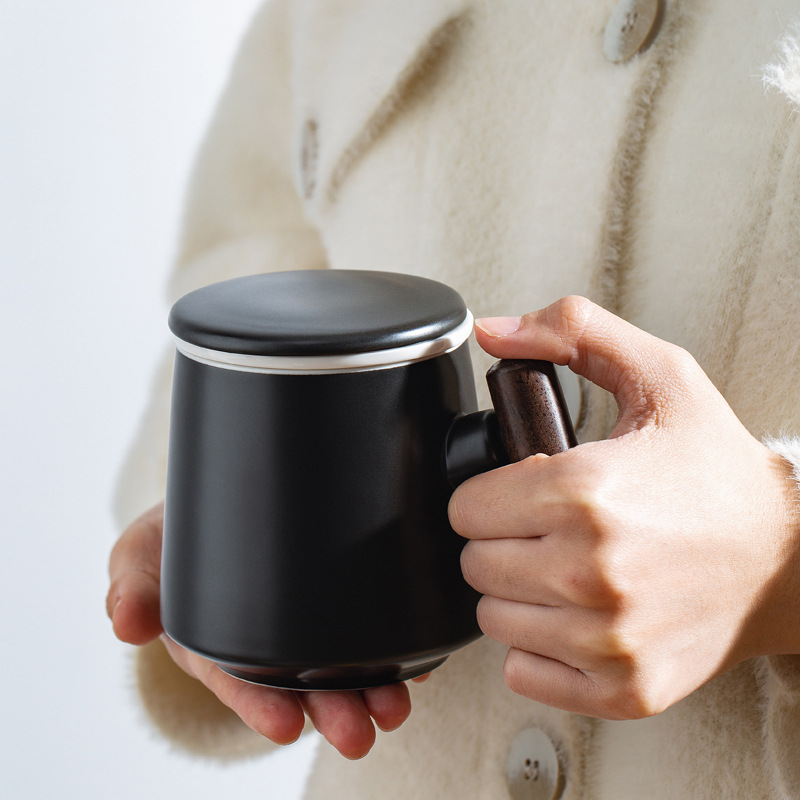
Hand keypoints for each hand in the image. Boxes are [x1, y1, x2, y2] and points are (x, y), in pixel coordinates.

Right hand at [107, 502, 416, 758]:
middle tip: (361, 731)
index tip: (287, 726)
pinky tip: (418, 662)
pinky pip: (367, 626)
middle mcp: (265, 642)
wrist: (214, 506)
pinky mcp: (336, 597)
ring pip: (340, 664)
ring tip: (396, 707)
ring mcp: (305, 622)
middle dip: (330, 710)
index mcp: (216, 643)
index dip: (260, 706)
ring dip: (370, 689)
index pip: (239, 682)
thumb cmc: (173, 539)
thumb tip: (125, 622)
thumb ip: (132, 586)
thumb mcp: (140, 555)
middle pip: (299, 684)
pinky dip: (394, 648)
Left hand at [450, 296, 799, 719]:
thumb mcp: (658, 375)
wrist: (786, 555)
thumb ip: (571, 332)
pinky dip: (538, 647)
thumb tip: (492, 330)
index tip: (515, 492)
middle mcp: (590, 571)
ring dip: (515, 593)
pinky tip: (572, 614)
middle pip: (474, 564)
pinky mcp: (624, 687)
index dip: (485, 495)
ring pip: (493, 619)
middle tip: (541, 527)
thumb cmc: (716, 471)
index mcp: (584, 492)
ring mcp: (607, 638)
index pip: (464, 508)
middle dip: (498, 540)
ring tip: (559, 567)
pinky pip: (524, 672)